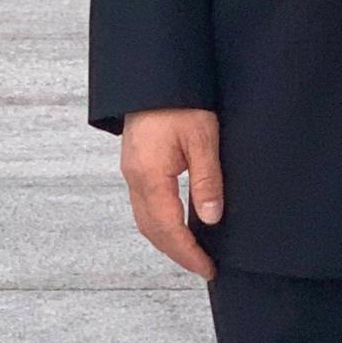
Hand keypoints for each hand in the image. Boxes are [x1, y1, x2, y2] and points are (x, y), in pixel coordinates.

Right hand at [120, 107, 222, 279]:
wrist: (155, 73)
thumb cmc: (180, 100)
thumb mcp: (202, 138)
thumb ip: (206, 179)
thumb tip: (210, 218)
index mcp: (149, 176)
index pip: (169, 228)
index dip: (188, 253)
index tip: (207, 268)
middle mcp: (134, 178)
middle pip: (152, 230)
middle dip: (177, 252)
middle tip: (202, 266)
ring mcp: (131, 171)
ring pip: (145, 219)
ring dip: (167, 239)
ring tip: (193, 250)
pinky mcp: (134, 163)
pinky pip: (144, 204)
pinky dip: (160, 221)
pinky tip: (177, 222)